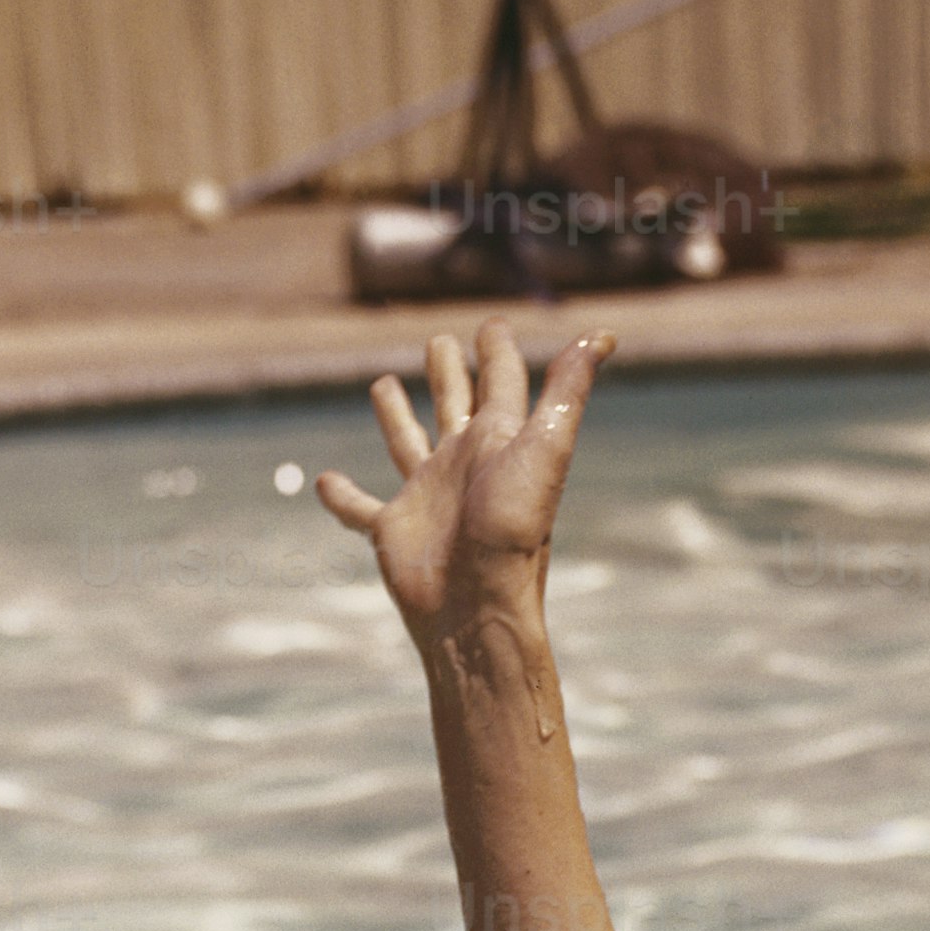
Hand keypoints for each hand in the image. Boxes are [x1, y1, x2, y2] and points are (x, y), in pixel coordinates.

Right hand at [315, 318, 612, 645]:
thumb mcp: (548, 446)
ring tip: (384, 385)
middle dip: (450, 372)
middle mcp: (463, 464)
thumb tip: (606, 335)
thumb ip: (569, 388)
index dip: (497, 350)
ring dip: (396, 417)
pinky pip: (359, 508)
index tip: (493, 324)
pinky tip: (323, 481)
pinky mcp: (392, 528)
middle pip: (454, 405)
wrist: (479, 607)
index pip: (501, 382)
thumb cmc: (515, 530)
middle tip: (440, 342)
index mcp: (498, 441)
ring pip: (407, 443)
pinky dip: (341, 496)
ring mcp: (427, 495)